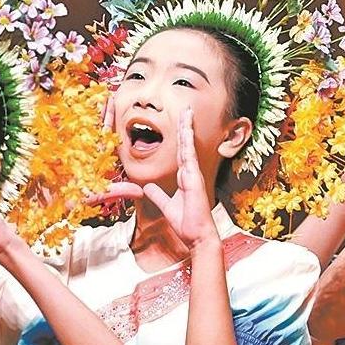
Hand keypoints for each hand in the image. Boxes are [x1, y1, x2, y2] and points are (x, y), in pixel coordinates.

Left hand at [85, 107, 221, 250]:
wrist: (197, 236)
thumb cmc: (186, 223)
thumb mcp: (166, 206)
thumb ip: (158, 195)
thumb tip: (147, 187)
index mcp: (184, 178)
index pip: (181, 153)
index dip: (180, 137)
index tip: (180, 122)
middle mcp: (190, 173)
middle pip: (186, 145)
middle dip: (185, 126)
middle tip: (185, 109)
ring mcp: (193, 174)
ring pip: (188, 146)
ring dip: (187, 128)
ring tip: (186, 111)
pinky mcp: (194, 178)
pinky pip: (189, 155)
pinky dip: (188, 141)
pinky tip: (186, 128)